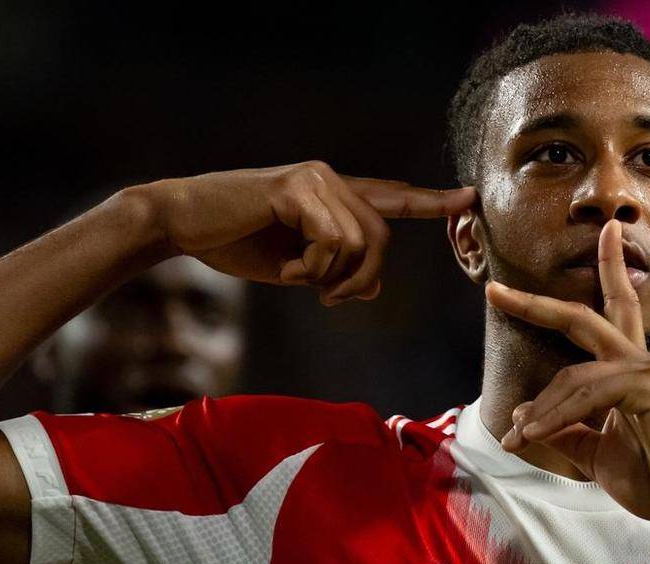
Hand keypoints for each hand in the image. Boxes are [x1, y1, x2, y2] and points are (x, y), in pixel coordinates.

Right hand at [138, 161, 475, 302]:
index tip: (468, 199)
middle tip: (327, 296)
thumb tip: (373, 287)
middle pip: (381, 238)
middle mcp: (331, 180)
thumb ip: (338, 274)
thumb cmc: (236, 245)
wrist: (181, 226)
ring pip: (360, 243)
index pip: (391, 198)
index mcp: (334, 197)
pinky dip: (311, 268)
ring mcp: (316, 179)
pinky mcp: (297, 187)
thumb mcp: (297, 270)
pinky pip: (333, 241)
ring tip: (295, 276)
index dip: (431, 202)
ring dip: (329, 276)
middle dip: (361, 279)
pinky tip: (284, 268)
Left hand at [486, 219, 649, 531]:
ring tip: (517, 442)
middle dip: (537, 304)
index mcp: (630, 371)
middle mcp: (640, 362)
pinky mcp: (649, 390)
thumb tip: (523, 414)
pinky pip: (586, 395)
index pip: (614, 313)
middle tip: (494, 289)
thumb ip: (564, 431)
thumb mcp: (595, 455)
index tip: (596, 239)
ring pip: (572, 377)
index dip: (604, 273)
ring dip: (538, 413)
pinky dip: (554, 417)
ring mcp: (646, 372)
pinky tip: (533, 436)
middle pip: (583, 318)